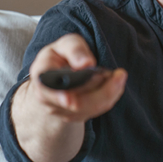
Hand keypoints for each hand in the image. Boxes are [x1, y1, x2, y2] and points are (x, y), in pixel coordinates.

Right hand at [12, 34, 126, 161]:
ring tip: (118, 76)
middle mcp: (47, 97)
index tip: (70, 100)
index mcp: (43, 75)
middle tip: (119, 74)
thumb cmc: (62, 56)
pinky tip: (114, 85)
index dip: (58, 96)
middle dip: (103, 90)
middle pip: (77, 103)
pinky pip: (96, 110)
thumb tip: (86, 63)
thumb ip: (75, 49)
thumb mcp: (66, 44)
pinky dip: (110, 97)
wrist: (57, 75)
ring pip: (90, 108)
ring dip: (109, 93)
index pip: (46, 88)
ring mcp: (60, 110)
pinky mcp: (74, 116)